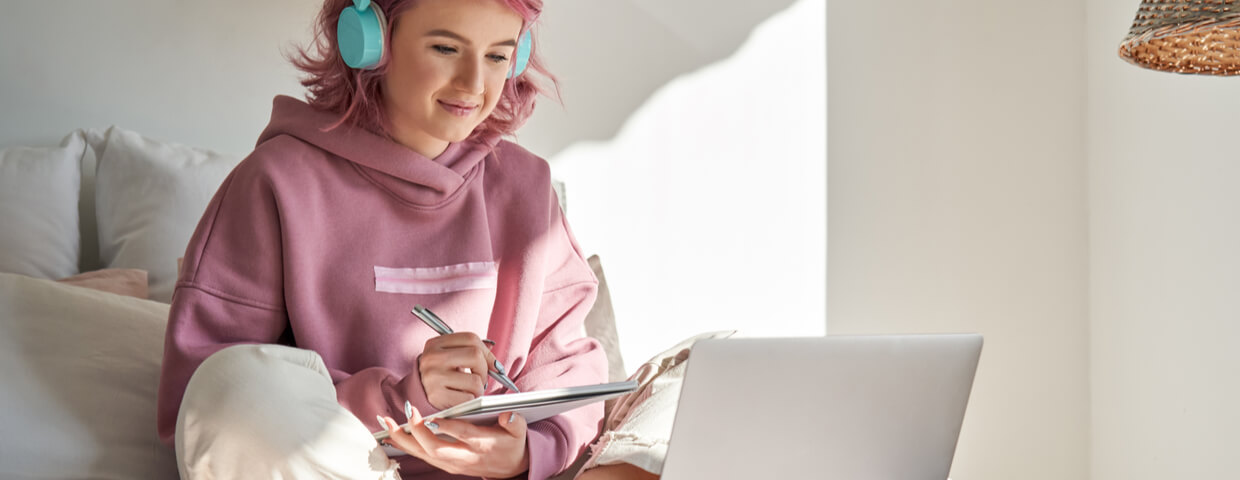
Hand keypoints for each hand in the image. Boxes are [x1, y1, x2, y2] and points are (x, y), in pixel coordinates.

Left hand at [378, 407, 529, 477]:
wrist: (510, 468)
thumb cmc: (512, 444)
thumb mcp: (520, 432)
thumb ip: (515, 422)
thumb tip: (508, 415)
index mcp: (482, 445)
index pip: (463, 435)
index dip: (447, 427)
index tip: (432, 416)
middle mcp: (464, 456)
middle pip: (436, 449)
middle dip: (417, 432)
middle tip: (406, 412)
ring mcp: (453, 463)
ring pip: (424, 454)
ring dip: (403, 439)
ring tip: (386, 423)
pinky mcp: (446, 464)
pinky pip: (421, 456)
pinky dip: (404, 446)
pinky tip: (391, 435)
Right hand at [419, 332, 496, 408]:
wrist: (418, 394)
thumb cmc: (441, 374)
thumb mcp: (451, 357)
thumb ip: (472, 353)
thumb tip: (497, 367)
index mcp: (436, 343)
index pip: (471, 339)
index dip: (487, 353)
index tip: (493, 365)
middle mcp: (432, 357)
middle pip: (475, 356)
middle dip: (484, 370)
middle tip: (480, 379)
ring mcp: (433, 376)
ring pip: (475, 381)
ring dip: (478, 389)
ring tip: (468, 390)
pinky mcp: (436, 396)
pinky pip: (469, 398)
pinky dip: (470, 401)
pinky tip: (462, 398)